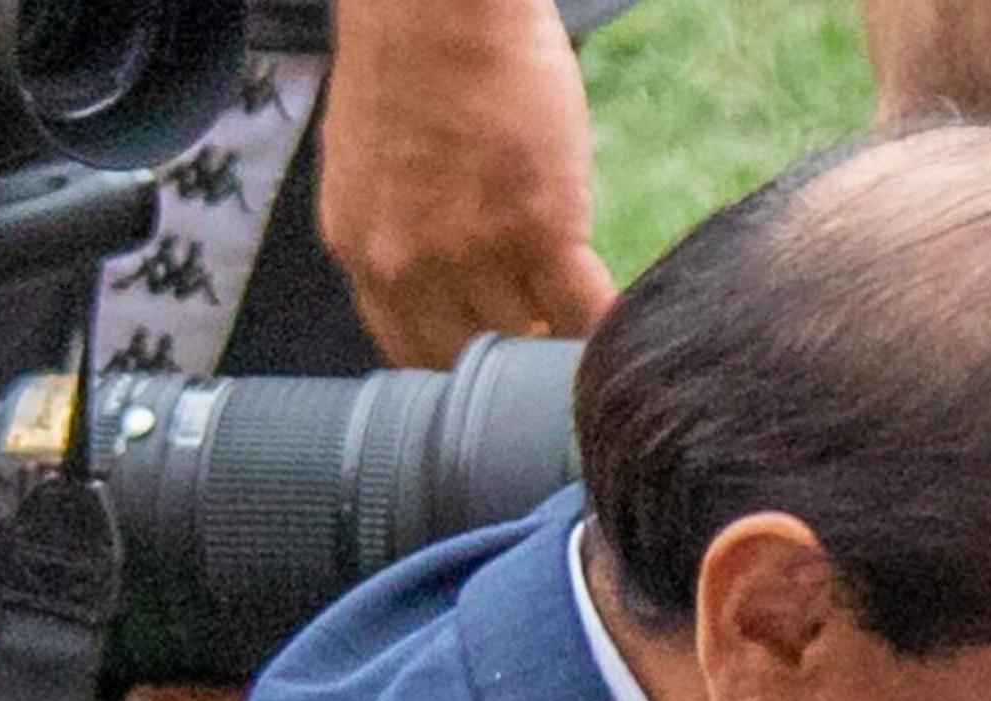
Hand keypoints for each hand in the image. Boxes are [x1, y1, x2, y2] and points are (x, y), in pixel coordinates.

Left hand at [321, 0, 616, 367]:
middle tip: (557, 369)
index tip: (499, 374)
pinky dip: (610, 328)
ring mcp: (475, 251)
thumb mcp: (374, 165)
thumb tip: (457, 280)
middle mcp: (409, 264)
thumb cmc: (412, 58)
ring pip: (533, 344)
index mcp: (361, 248)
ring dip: (567, 352)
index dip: (463, 372)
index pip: (411, 354)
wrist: (438, 4)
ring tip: (597, 349)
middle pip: (475, 361)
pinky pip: (586, 313)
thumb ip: (403, 233)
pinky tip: (628, 327)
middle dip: (517, 369)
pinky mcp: (541, 229)